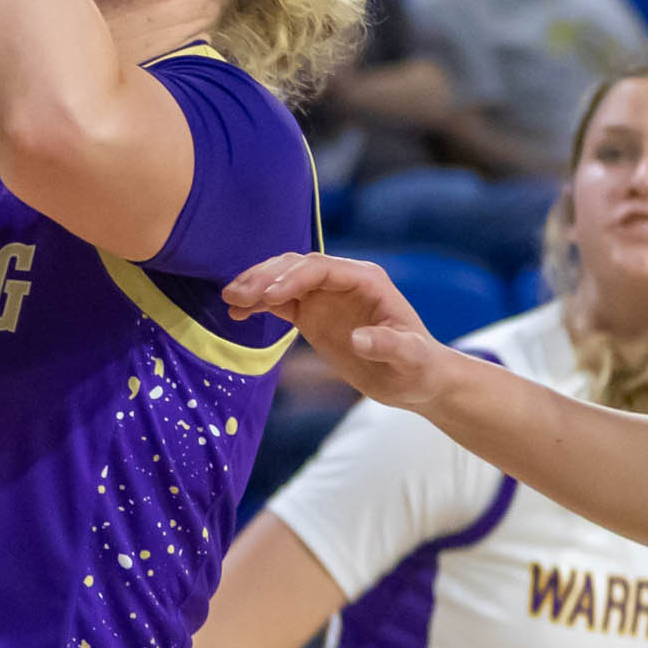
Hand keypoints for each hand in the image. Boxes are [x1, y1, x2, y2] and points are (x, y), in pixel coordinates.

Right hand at [224, 253, 456, 408]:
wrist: (414, 380)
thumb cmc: (418, 367)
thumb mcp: (410, 358)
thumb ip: (389, 345)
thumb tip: (358, 339)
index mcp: (365, 280)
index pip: (321, 268)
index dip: (292, 278)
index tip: (267, 296)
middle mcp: (342, 281)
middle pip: (295, 267)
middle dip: (265, 278)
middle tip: (236, 296)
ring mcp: (325, 296)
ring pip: (282, 278)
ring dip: (255, 286)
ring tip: (229, 300)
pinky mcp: (313, 314)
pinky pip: (279, 301)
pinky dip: (258, 304)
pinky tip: (237, 312)